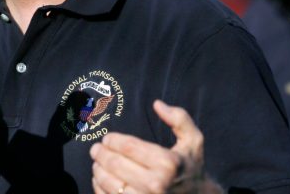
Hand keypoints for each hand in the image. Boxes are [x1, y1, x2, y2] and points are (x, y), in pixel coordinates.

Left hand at [90, 99, 223, 193]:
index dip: (113, 141)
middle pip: (116, 165)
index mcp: (168, 163)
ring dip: (99, 171)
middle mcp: (156, 184)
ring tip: (97, 163)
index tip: (107, 138)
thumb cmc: (191, 167)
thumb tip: (157, 104)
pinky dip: (100, 188)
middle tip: (95, 149)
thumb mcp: (193, 140)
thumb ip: (179, 118)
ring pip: (110, 184)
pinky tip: (100, 180)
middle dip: (101, 154)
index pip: (129, 147)